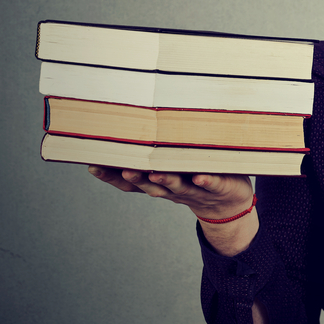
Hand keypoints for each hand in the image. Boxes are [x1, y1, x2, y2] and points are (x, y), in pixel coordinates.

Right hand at [87, 166, 253, 219]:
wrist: (229, 205)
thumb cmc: (197, 178)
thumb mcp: (175, 166)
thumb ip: (159, 150)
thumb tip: (139, 118)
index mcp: (159, 184)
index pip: (131, 183)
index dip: (112, 177)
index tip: (93, 165)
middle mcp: (174, 190)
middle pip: (151, 186)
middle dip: (137, 178)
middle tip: (125, 167)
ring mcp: (196, 190)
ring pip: (179, 186)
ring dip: (166, 180)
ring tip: (155, 173)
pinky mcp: (220, 187)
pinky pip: (212, 184)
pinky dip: (205, 181)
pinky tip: (199, 176)